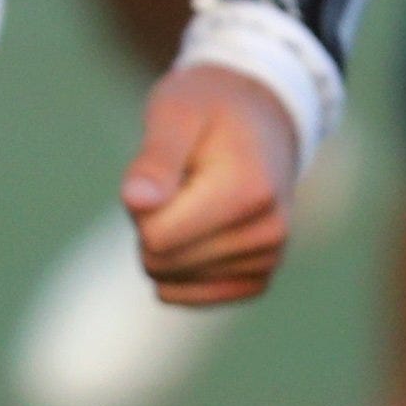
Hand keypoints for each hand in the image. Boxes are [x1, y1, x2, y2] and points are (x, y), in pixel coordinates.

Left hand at [119, 61, 305, 306]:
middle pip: (160, 260)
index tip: (164, 169)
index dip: (140, 203)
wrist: (259, 116)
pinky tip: (196, 230)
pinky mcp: (259, 276)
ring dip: (164, 240)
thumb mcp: (173, 113)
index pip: (155, 236)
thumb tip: (136, 203)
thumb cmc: (206, 108)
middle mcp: (269, 233)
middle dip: (150, 222)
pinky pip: (192, 296)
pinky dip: (177, 267)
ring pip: (171, 279)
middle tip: (176, 181)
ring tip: (193, 197)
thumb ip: (154, 159)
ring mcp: (269, 258)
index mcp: (249, 192)